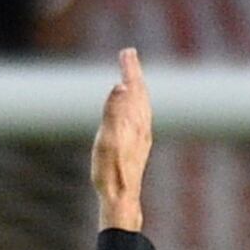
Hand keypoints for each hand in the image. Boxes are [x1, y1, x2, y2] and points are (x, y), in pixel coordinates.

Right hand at [92, 48, 152, 233]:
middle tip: (128, 54)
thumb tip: (121, 86)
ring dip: (137, 87)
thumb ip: (113, 111)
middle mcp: (142, 126)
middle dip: (134, 73)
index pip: (133, 87)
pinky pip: (141, 116)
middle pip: (140, 93)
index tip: (127, 51)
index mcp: (134, 121)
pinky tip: (136, 110)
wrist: (122, 198)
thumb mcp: (107, 139)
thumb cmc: (111, 171)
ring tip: (132, 77)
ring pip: (142, 105)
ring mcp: (142, 136)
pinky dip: (138, 103)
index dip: (130, 69)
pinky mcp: (138, 146)